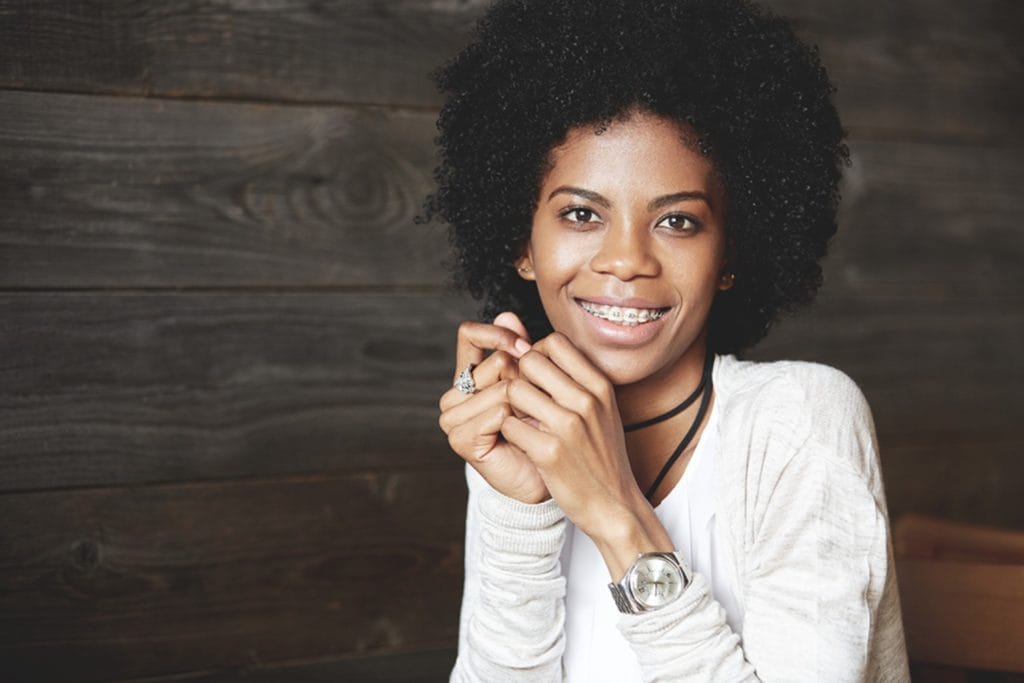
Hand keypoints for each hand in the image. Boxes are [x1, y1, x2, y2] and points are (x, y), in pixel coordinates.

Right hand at [438, 312, 549, 503]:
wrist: (549, 474)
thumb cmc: (542, 428)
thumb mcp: (534, 381)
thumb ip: (519, 349)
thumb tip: (507, 314)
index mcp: (469, 376)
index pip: (469, 334)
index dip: (498, 334)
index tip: (526, 346)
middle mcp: (455, 395)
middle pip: (496, 363)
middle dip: (527, 381)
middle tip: (538, 406)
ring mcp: (453, 418)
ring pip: (501, 388)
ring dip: (527, 404)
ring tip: (534, 423)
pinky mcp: (461, 439)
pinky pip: (498, 412)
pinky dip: (520, 421)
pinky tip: (526, 435)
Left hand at [500, 333, 672, 576]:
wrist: (614, 504)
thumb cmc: (602, 455)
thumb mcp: (602, 410)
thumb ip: (576, 379)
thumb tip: (534, 348)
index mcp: (600, 386)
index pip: (555, 342)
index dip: (537, 354)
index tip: (537, 377)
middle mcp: (587, 400)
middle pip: (530, 361)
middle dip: (520, 377)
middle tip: (525, 401)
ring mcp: (568, 426)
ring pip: (514, 390)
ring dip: (511, 407)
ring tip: (524, 422)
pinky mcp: (549, 452)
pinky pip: (509, 425)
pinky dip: (511, 434)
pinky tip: (525, 444)